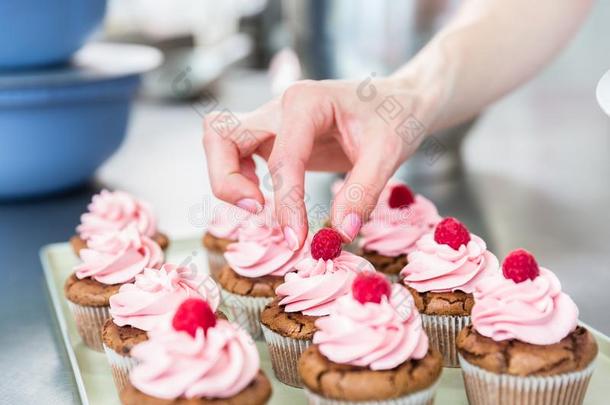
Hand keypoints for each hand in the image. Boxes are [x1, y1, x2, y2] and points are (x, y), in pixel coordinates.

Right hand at [203, 77, 439, 248]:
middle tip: (258, 211)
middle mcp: (280, 105)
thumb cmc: (396, 118)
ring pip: (219, 140)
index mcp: (307, 101)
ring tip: (259, 204)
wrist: (399, 100)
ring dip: (226, 177)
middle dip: (227, 181)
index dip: (286, 204)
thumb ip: (363, 193)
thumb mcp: (390, 154)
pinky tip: (265, 195)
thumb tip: (340, 234)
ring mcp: (272, 119)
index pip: (282, 159)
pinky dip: (237, 176)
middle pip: (221, 136)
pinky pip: (234, 152)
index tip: (297, 240)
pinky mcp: (273, 135)